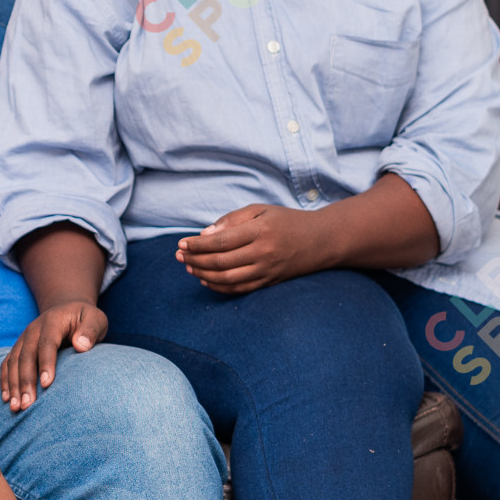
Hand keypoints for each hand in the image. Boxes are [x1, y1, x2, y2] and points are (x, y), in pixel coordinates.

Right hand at [0, 300, 106, 411]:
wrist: (66, 309)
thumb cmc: (84, 319)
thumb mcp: (95, 319)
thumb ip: (91, 330)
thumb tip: (81, 345)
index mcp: (52, 321)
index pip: (47, 343)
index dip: (46, 363)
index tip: (47, 384)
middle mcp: (33, 329)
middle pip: (26, 356)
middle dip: (25, 381)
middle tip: (27, 405)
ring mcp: (23, 339)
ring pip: (13, 362)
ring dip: (13, 385)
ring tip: (15, 407)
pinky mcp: (18, 348)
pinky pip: (7, 364)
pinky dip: (5, 381)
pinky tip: (6, 399)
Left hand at [175, 204, 333, 295]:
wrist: (321, 240)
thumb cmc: (286, 220)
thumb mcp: (261, 210)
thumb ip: (232, 220)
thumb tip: (204, 235)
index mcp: (260, 231)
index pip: (221, 241)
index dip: (198, 244)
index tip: (181, 243)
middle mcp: (264, 253)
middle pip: (221, 261)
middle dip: (195, 259)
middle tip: (179, 256)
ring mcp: (267, 270)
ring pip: (228, 278)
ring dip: (203, 274)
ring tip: (189, 267)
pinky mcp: (270, 282)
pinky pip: (240, 289)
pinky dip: (220, 287)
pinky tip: (206, 280)